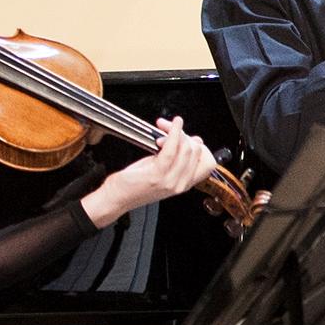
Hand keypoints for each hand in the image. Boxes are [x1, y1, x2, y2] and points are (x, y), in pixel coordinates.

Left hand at [86, 120, 217, 225]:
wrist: (116, 198)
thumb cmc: (134, 185)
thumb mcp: (162, 172)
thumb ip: (177, 159)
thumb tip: (190, 141)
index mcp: (184, 184)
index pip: (208, 163)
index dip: (201, 147)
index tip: (188, 138)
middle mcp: (180, 184)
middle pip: (197, 152)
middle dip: (186, 135)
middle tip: (170, 129)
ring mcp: (169, 180)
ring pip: (186, 149)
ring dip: (177, 132)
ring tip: (165, 127)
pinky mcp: (157, 174)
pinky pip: (171, 149)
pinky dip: (172, 133)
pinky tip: (169, 126)